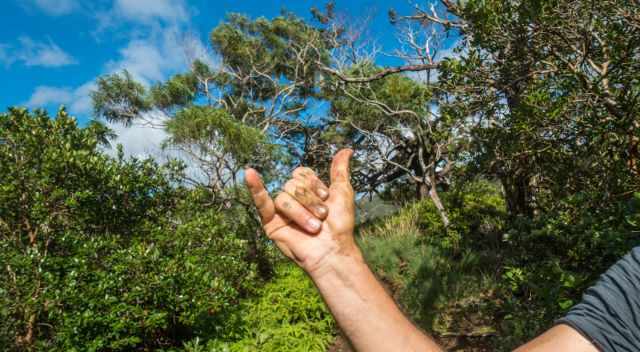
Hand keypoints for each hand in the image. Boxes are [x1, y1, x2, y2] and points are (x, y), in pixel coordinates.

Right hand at [245, 149, 360, 274]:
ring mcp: (280, 210)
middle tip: (322, 216)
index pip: (302, 174)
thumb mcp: (342, 192)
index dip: (314, 184)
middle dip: (309, 200)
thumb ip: (339, 171)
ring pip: (284, 197)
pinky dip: (254, 188)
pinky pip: (260, 202)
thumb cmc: (340, 225)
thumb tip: (347, 149)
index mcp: (306, 190)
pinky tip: (249, 174)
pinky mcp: (270, 223)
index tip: (326, 197)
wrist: (333, 249)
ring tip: (314, 227)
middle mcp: (292, 198)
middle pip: (292, 184)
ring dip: (300, 212)